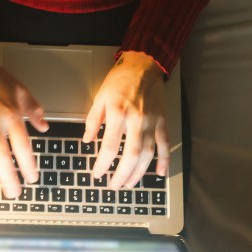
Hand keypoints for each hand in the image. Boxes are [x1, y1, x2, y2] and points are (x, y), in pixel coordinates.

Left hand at [82, 51, 169, 187]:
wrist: (144, 65)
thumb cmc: (120, 80)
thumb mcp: (100, 97)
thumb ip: (93, 120)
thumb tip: (87, 140)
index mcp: (118, 114)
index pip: (109, 147)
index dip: (102, 164)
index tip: (96, 174)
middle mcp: (137, 120)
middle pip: (130, 156)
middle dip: (121, 175)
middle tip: (113, 186)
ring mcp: (152, 122)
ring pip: (147, 154)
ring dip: (138, 172)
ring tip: (129, 184)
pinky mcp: (162, 122)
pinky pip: (165, 144)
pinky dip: (163, 160)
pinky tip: (159, 173)